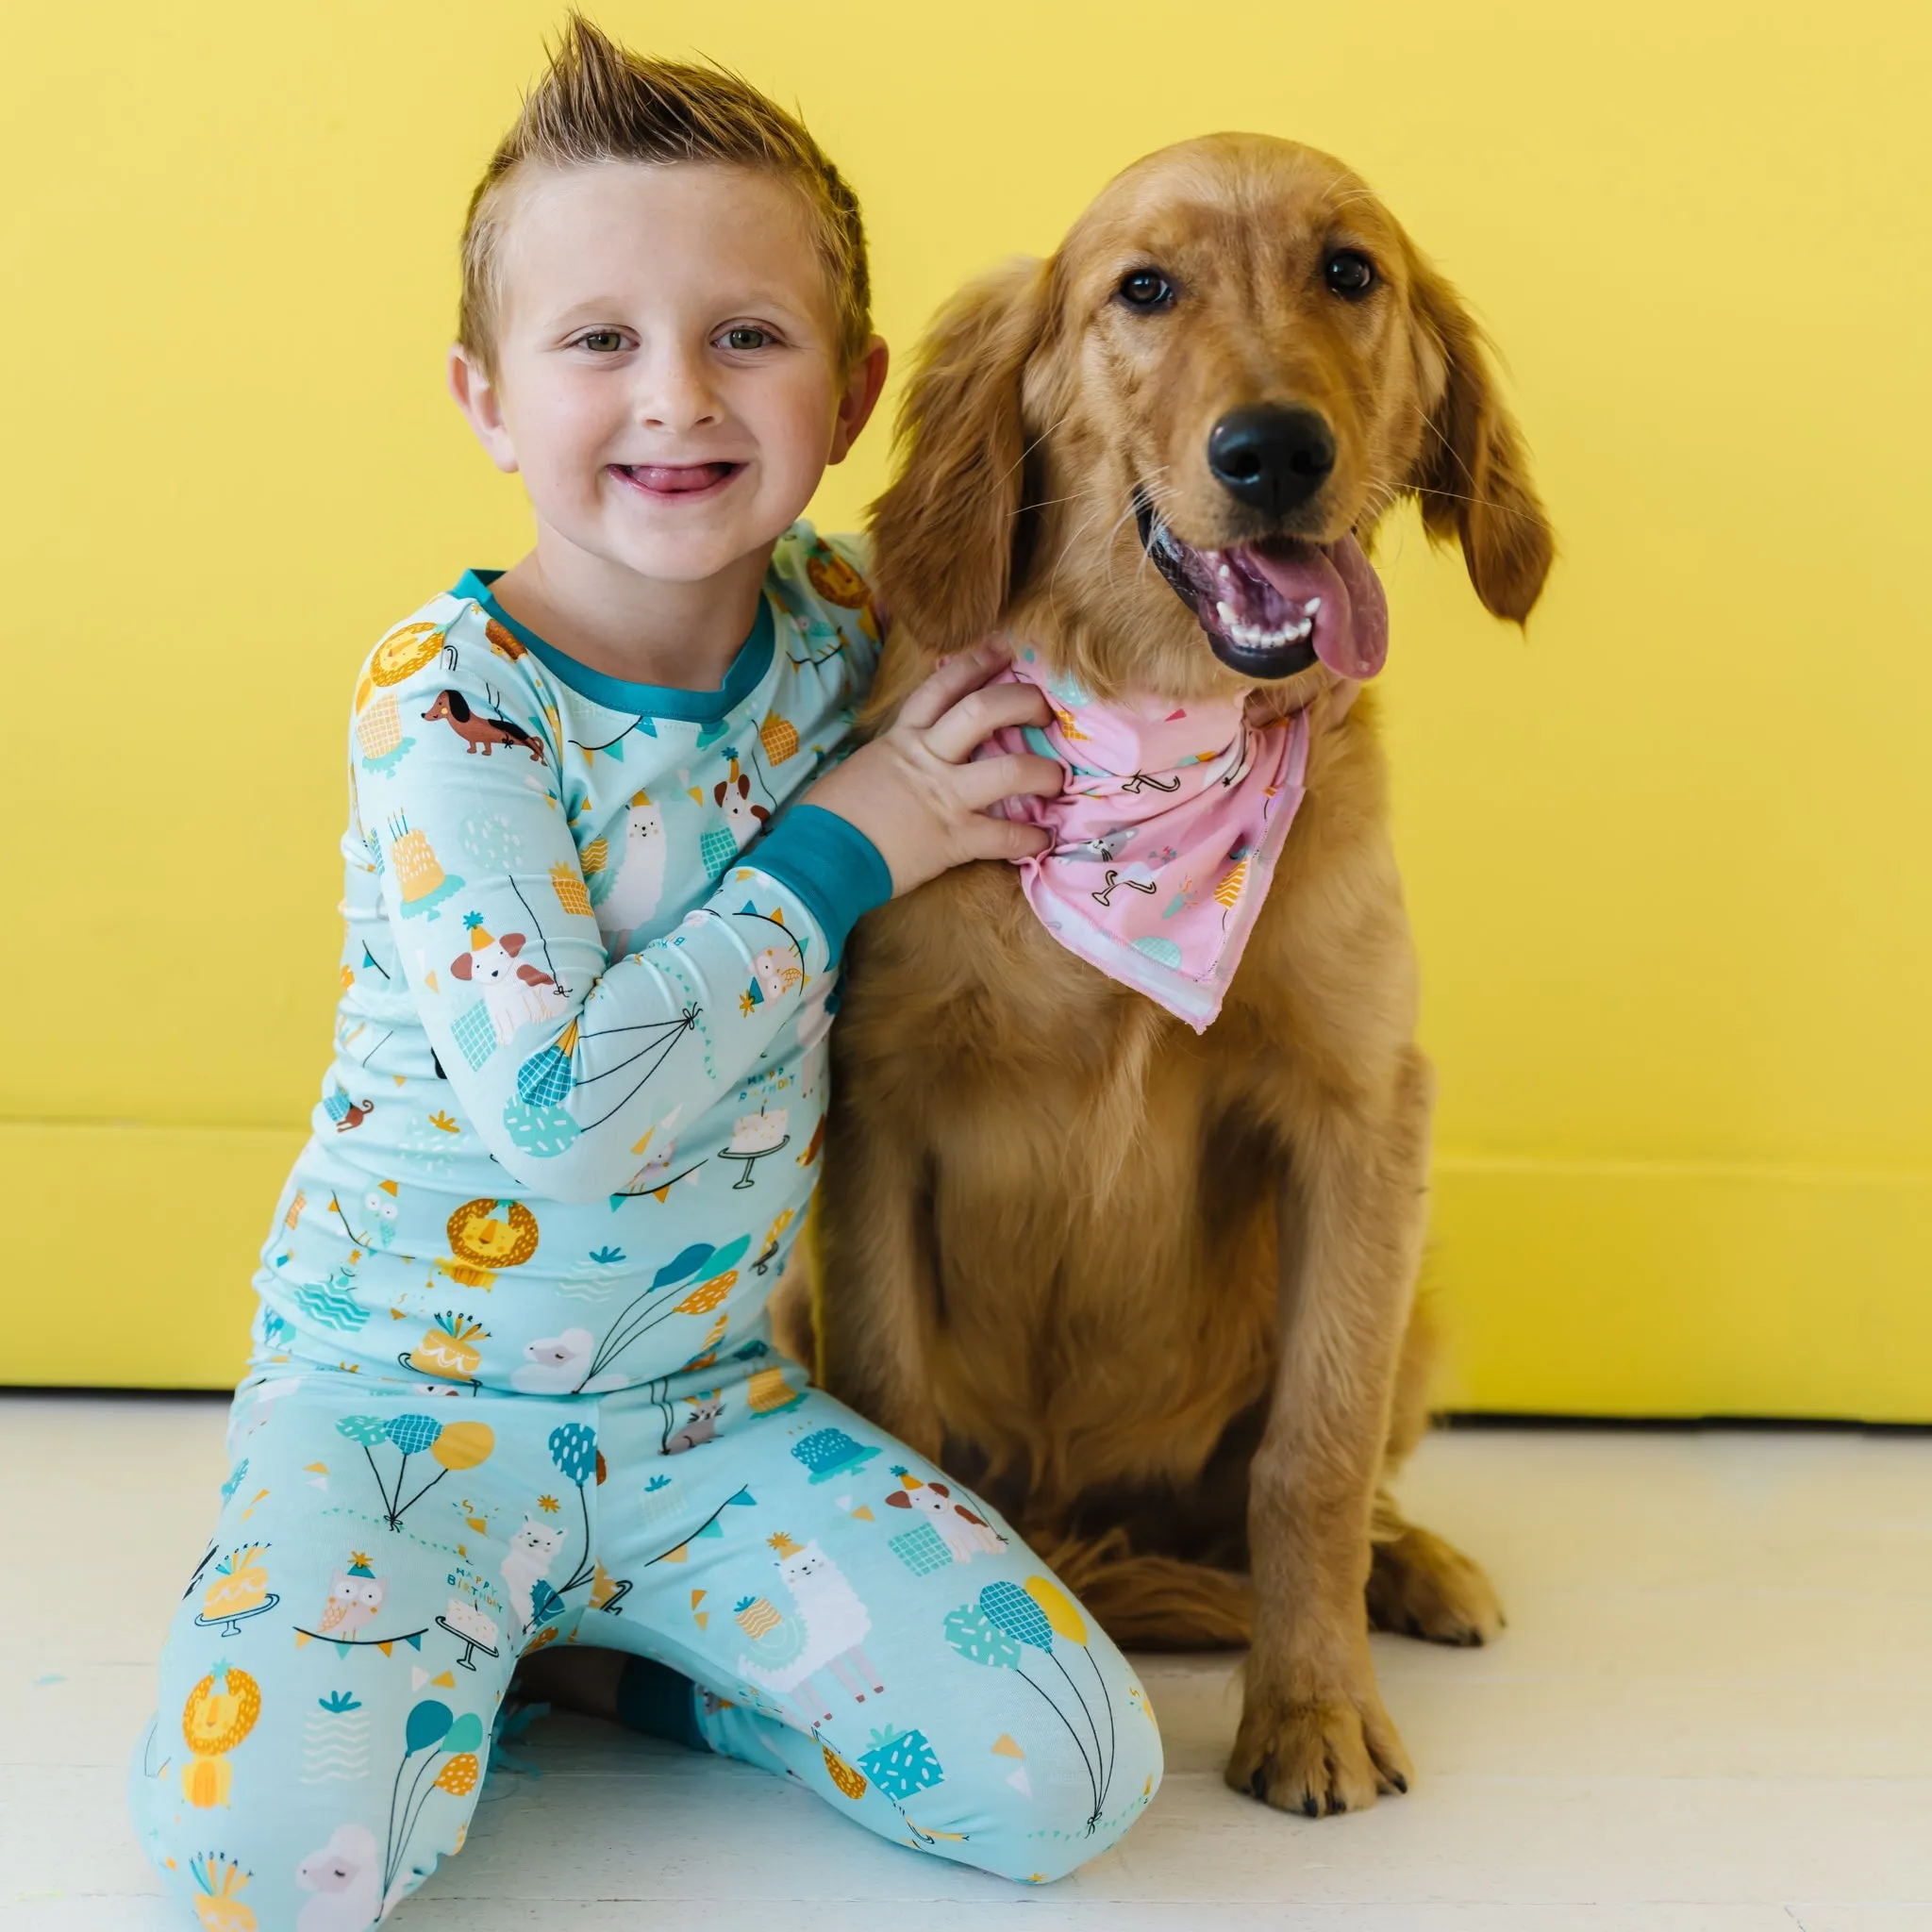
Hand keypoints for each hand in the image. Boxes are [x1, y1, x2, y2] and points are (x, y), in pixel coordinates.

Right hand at [804, 639, 1061, 895]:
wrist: (820, 855)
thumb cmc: (831, 815)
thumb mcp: (862, 768)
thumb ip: (893, 757)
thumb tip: (907, 758)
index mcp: (903, 738)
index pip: (943, 686)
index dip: (976, 663)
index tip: (1003, 649)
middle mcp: (928, 759)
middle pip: (983, 711)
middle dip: (1022, 703)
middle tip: (1044, 709)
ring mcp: (944, 797)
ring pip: (1009, 770)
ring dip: (1043, 772)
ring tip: (1058, 778)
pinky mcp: (954, 839)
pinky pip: (1004, 835)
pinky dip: (1030, 837)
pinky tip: (1045, 838)